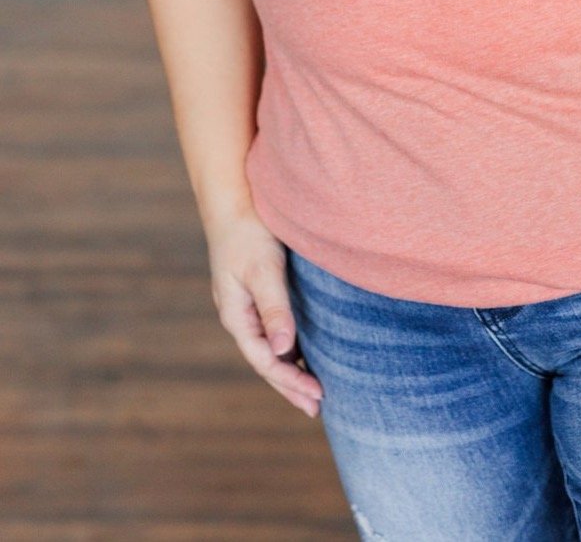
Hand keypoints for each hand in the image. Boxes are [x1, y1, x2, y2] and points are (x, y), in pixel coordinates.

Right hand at [205, 206, 323, 418]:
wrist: (235, 200)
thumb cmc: (248, 233)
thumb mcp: (262, 270)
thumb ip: (274, 308)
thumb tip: (284, 349)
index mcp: (237, 315)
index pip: (265, 360)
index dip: (290, 381)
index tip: (317, 395)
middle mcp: (241, 316)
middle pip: (267, 360)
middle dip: (290, 385)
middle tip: (317, 408)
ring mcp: (248, 306)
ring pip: (271, 347)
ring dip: (290, 369)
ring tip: (314, 391)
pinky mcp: (259, 293)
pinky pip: (275, 330)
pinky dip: (290, 346)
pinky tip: (305, 352)